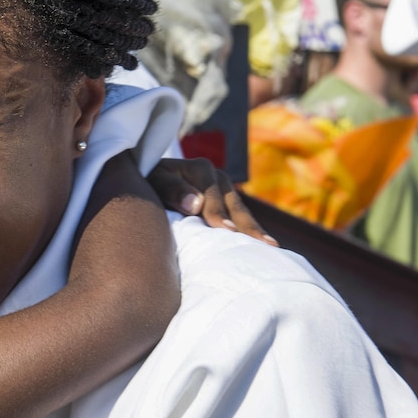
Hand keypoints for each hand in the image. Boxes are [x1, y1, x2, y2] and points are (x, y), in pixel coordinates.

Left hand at [146, 158, 276, 244]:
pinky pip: (241, 219)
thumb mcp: (153, 182)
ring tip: (271, 248)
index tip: (225, 230)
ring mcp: (226, 191)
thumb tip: (195, 203)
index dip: (217, 212)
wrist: (149, 185)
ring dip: (255, 231)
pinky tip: (266, 248)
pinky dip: (251, 232)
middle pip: (233, 204)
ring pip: (241, 213)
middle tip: (261, 244)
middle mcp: (217, 177)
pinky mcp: (228, 205)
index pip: (211, 194)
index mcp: (200, 169)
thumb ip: (171, 190)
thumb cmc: (147, 184)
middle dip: (246, 225)